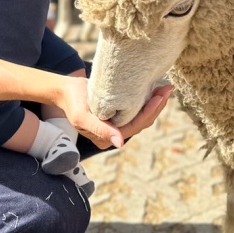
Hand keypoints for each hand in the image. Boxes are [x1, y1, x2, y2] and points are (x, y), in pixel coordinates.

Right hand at [56, 76, 173, 149]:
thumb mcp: (82, 117)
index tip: (160, 97)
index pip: (134, 127)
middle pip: (142, 122)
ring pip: (142, 116)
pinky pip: (137, 110)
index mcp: (107, 139)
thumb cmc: (72, 102)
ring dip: (155, 103)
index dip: (149, 113)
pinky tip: (156, 90)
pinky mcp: (119, 115)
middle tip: (168, 89)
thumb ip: (100, 130)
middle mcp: (115, 135)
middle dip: (157, 106)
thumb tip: (120, 144)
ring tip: (166, 88)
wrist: (65, 91)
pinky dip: (148, 100)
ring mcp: (117, 125)